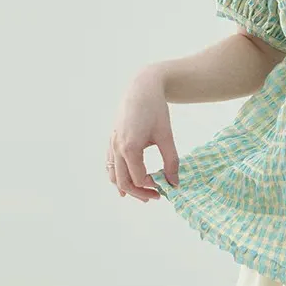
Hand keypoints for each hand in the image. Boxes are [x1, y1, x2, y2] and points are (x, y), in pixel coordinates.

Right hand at [106, 66, 179, 201]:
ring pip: (113, 175)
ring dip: (127, 187)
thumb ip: (171, 160)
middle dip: (139, 193)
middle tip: (155, 198)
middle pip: (124, 181)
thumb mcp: (166, 136)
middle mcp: (116, 148)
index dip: (152, 187)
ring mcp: (111, 144)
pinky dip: (118, 176)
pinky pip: (110, 164)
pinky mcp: (111, 140)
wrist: (141, 88)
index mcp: (130, 147)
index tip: (165, 188)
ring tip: (143, 194)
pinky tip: (128, 181)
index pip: (139, 178)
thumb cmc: (155, 110)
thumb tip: (174, 183)